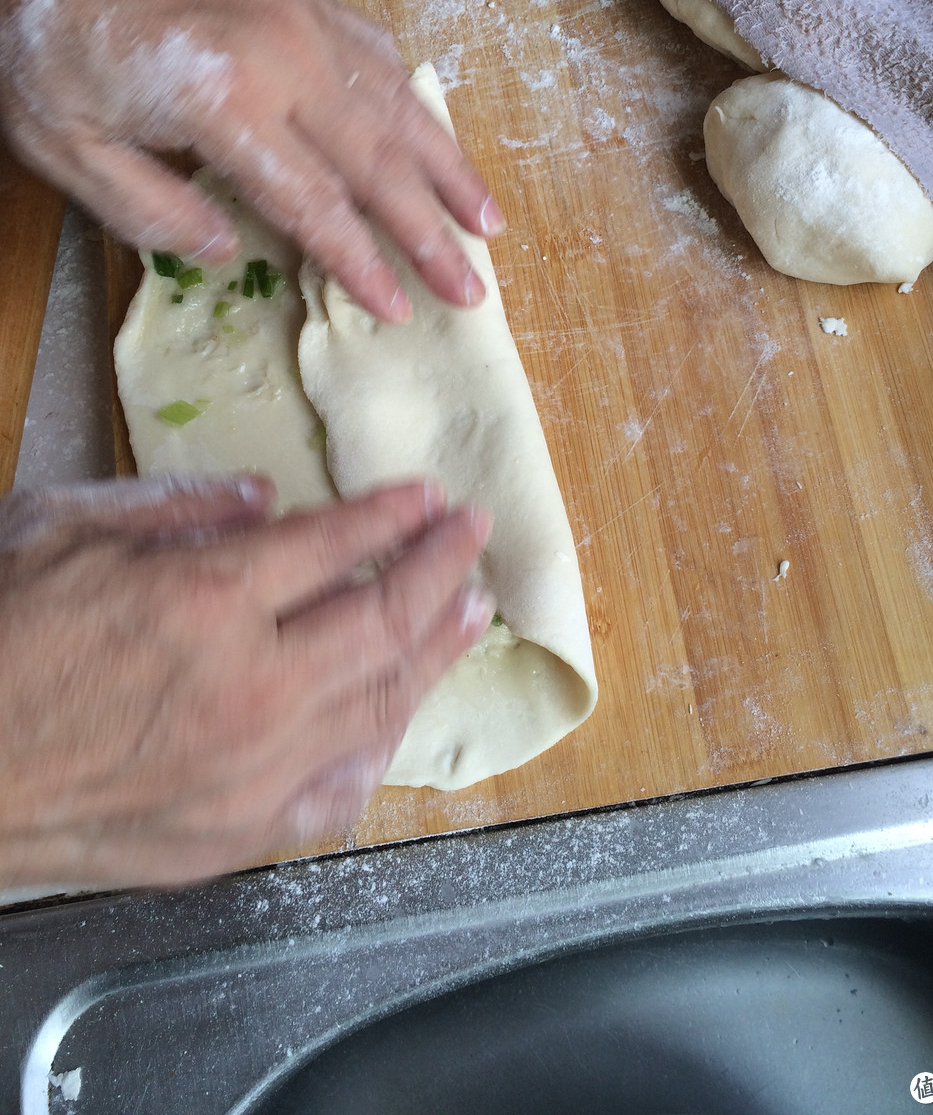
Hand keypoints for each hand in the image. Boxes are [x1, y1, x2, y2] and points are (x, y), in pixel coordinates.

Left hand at [0, 0, 503, 321]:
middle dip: (431, 233)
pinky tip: (435, 138)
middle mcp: (284, 58)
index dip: (361, 264)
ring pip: (398, 107)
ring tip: (488, 223)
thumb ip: (150, 213)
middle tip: (472, 288)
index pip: (316, 203)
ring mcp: (303, 20)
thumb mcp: (69, 147)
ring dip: (449, 170)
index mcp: (225, 101)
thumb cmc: (53, 36)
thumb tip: (229, 250)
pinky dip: (416, 104)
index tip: (399, 310)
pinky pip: (379, 55)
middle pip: (378, 163)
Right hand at [0, 475, 493, 886]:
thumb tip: (266, 497)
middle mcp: (249, 687)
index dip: (393, 514)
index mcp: (204, 599)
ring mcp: (251, 771)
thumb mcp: (60, 530)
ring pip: (381, 703)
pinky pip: (337, 792)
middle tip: (473, 537)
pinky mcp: (234, 834)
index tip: (428, 498)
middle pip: (385, 620)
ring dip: (437, 650)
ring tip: (470, 612)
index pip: (337, 545)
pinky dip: (378, 748)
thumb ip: (174, 505)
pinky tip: (397, 718)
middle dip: (442, 567)